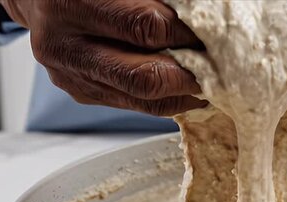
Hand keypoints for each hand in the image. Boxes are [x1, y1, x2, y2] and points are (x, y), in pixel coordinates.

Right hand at [0, 0, 206, 115]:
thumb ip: (155, 1)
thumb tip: (207, 14)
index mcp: (71, 1)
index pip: (147, 27)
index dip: (188, 34)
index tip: (216, 35)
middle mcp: (64, 44)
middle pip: (145, 78)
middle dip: (192, 76)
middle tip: (222, 69)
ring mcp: (69, 75)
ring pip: (143, 101)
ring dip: (185, 95)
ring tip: (213, 83)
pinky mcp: (80, 91)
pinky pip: (134, 105)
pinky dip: (168, 98)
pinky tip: (187, 86)